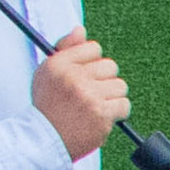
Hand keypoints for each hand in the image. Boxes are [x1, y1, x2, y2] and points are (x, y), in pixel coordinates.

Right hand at [32, 34, 129, 159]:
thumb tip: (81, 30)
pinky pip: (124, 105)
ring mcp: (89, 96)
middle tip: (91, 94)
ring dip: (112, 97)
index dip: (93, 62)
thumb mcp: (48, 73)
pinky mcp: (102, 114)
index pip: (93, 47)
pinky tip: (103, 117)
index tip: (86, 75)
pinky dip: (117, 113)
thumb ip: (66, 49)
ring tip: (96, 107)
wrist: (46, 140)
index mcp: (59, 63)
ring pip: (120, 85)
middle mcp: (74, 77)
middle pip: (110, 66)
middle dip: (104, 80)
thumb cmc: (48, 106)